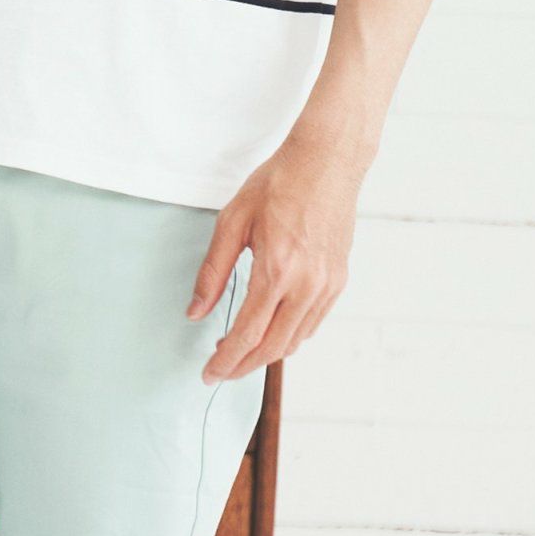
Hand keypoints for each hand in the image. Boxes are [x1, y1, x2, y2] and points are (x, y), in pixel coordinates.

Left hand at [185, 125, 365, 382]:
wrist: (326, 162)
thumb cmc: (279, 183)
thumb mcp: (233, 221)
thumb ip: (213, 271)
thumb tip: (196, 311)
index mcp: (277, 269)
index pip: (248, 334)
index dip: (226, 360)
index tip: (209, 374)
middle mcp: (307, 284)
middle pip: (273, 347)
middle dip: (243, 365)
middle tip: (220, 369)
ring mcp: (327, 285)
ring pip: (295, 340)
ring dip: (266, 353)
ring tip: (240, 349)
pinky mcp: (338, 281)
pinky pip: (312, 324)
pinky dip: (289, 335)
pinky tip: (271, 328)